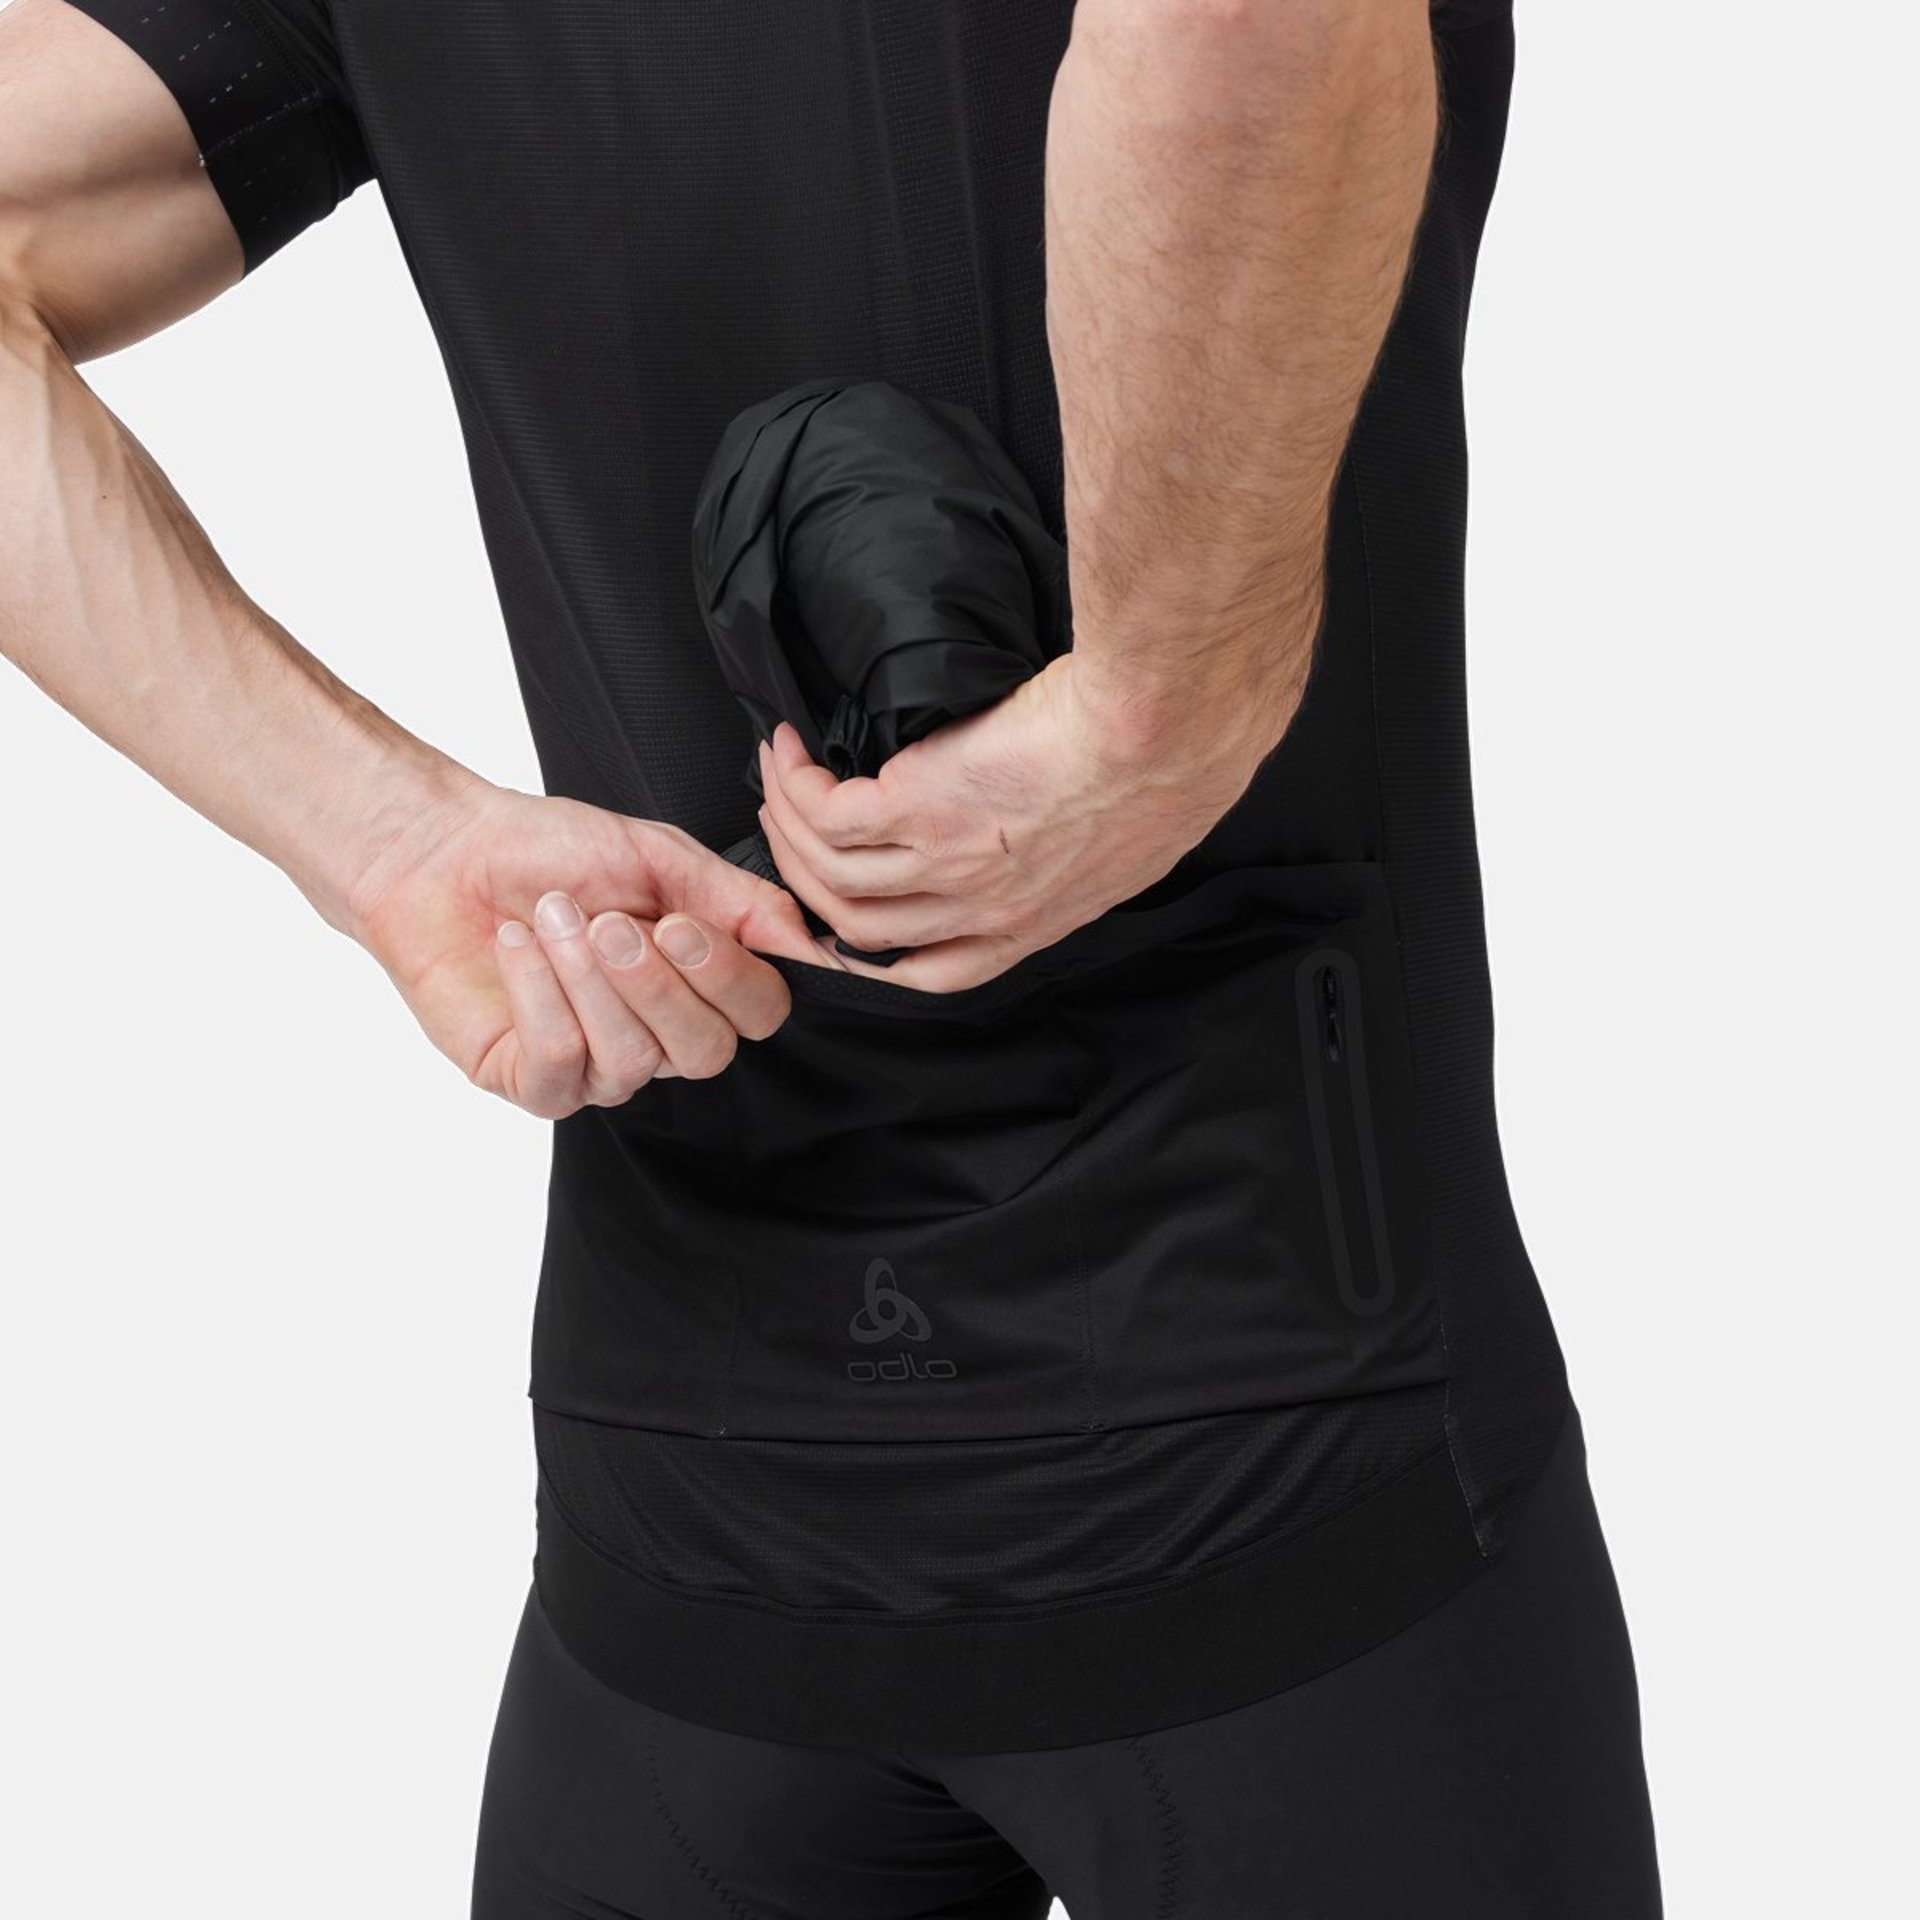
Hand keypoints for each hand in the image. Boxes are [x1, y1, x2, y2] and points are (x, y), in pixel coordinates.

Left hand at [344, 779, 832, 1117]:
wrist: (444, 852)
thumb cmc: (549, 850)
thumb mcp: (662, 856)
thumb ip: (742, 901)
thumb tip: (810, 945)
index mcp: (700, 980)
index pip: (759, 1014)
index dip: (728, 976)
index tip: (679, 921)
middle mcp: (658, 1034)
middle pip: (705, 1053)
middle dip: (656, 984)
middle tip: (608, 922)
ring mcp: (596, 1065)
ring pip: (632, 1060)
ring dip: (587, 980)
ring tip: (551, 920)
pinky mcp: (531, 1081)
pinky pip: (561, 1064)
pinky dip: (539, 997)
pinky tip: (518, 947)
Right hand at [755, 649, 1283, 991]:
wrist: (1160, 731)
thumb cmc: (1167, 767)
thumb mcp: (1124, 838)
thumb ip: (1070, 855)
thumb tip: (1044, 829)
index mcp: (1030, 923)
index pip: (935, 970)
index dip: (873, 956)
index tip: (842, 925)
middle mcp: (979, 908)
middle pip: (859, 927)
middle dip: (808, 885)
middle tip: (788, 835)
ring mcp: (944, 863)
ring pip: (831, 874)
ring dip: (788, 831)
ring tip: (777, 785)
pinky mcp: (918, 806)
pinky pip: (828, 812)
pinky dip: (796, 785)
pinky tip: (789, 754)